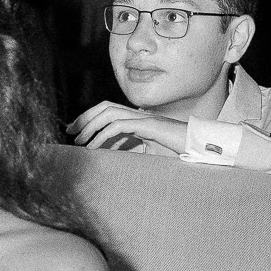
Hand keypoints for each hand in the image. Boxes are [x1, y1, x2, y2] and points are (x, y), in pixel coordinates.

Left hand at [68, 102, 188, 156]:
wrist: (202, 149)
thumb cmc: (180, 154)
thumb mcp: (150, 156)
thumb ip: (133, 155)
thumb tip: (112, 164)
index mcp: (139, 120)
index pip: (109, 111)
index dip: (90, 118)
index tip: (75, 131)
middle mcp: (140, 115)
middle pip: (105, 106)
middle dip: (84, 117)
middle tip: (69, 131)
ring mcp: (144, 118)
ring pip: (108, 113)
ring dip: (90, 126)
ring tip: (78, 142)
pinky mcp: (149, 125)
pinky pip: (119, 126)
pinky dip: (102, 136)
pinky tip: (93, 148)